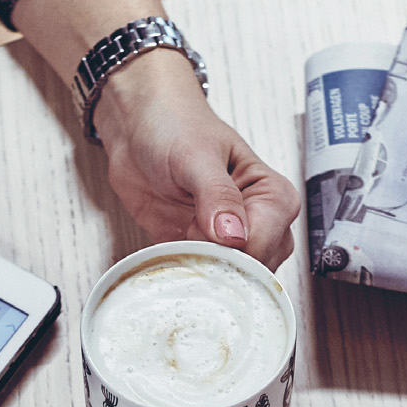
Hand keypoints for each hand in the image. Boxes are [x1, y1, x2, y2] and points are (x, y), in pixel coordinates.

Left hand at [94, 49, 301, 270]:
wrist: (136, 127)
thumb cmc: (176, 127)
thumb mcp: (196, 157)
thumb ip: (217, 196)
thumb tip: (235, 235)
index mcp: (270, 194)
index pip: (269, 241)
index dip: (238, 251)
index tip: (206, 239)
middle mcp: (253, 221)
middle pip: (254, 269)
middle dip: (220, 268)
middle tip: (188, 246)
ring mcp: (222, 239)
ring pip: (226, 279)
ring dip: (200, 275)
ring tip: (176, 248)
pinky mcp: (192, 249)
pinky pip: (194, 278)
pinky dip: (180, 277)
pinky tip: (165, 262)